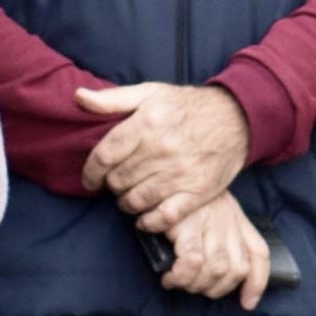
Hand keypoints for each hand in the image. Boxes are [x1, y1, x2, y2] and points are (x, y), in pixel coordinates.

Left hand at [76, 80, 251, 223]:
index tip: (89, 180)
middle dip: (111, 185)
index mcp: (147, 123)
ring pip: (137, 200)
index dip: (91, 172)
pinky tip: (144, 218)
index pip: (105, 155)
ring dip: (127, 203)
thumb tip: (78, 97)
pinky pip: (165, 216)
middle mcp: (162, 149)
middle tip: (116, 184)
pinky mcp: (198, 192)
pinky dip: (149, 222)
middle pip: (118, 180)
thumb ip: (113, 99)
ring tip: (129, 198)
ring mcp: (181, 173)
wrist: (237, 118)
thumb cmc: (188, 106)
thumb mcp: (150, 93)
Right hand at [155, 193, 275, 306]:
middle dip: (215, 289)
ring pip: (216, 270)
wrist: (165, 176)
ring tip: (179, 282)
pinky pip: (192, 262)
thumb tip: (218, 274)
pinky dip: (181, 277)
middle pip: (236, 270)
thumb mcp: (211, 212)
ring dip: (195, 285)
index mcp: (238, 220)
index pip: (259, 254)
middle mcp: (229, 222)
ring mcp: (211, 224)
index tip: (247, 303)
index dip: (257, 283)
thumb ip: (221, 236)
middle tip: (195, 287)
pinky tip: (170, 277)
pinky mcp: (189, 226)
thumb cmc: (184, 200)